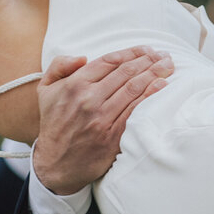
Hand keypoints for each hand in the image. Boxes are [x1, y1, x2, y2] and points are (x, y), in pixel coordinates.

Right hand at [33, 47, 173, 195]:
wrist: (55, 164)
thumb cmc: (54, 123)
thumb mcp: (45, 90)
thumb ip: (59, 66)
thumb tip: (82, 57)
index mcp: (75, 84)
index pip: (110, 61)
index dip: (131, 52)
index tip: (146, 49)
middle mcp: (89, 99)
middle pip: (126, 72)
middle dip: (148, 60)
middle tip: (164, 55)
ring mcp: (102, 118)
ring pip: (134, 89)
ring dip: (154, 74)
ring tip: (168, 65)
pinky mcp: (113, 136)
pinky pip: (135, 111)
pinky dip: (150, 96)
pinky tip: (162, 85)